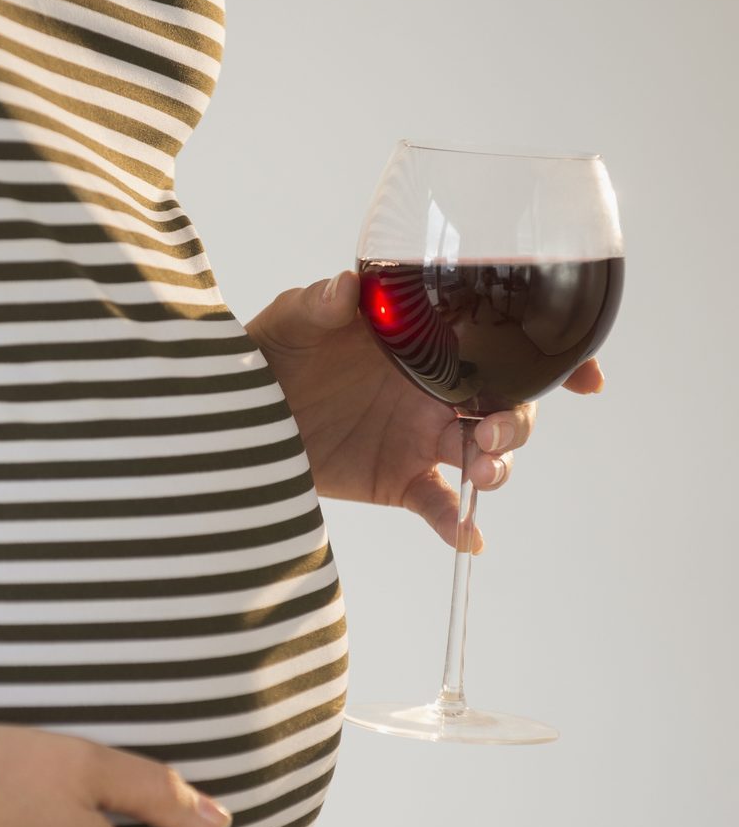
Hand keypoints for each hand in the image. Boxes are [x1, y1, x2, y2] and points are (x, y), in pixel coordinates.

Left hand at [246, 271, 604, 552]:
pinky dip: (459, 524)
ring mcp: (421, 437)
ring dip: (498, 463)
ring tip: (483, 470)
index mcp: (426, 342)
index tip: (586, 379)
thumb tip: (346, 288)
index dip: (550, 361)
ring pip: (485, 454)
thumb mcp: (293, 319)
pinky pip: (441, 505)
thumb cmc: (271, 351)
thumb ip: (321, 304)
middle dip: (519, 419)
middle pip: (507, 405)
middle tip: (489, 429)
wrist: (240, 416)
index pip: (500, 344)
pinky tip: (468, 538)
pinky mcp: (399, 480)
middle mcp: (435, 389)